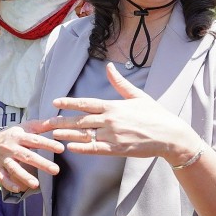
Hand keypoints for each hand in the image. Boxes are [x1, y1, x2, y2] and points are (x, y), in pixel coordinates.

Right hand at [0, 124, 63, 193]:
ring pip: (14, 168)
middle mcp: (11, 148)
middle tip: (56, 170)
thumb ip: (42, 125)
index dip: (48, 144)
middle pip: (27, 156)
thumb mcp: (26, 126)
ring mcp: (5, 159)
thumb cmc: (15, 134)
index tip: (61, 149)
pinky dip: (9, 184)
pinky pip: (3, 178)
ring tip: (36, 184)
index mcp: (19, 136)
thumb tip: (58, 120)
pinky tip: (19, 189)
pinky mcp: (0, 169)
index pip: (35, 140)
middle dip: (41, 163)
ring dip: (24, 176)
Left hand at [34, 62, 198, 160]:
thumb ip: (120, 83)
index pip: (86, 103)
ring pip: (85, 135)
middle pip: (80, 120)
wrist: (170, 135)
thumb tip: (110, 66)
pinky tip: (70, 147)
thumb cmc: (155, 115)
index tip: (55, 102)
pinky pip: (96, 148)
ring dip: (67, 135)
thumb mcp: (137, 95)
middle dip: (61, 121)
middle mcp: (110, 120)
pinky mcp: (118, 149)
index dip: (69, 102)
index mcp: (113, 106)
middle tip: (46, 122)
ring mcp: (113, 135)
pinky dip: (82, 148)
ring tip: (53, 134)